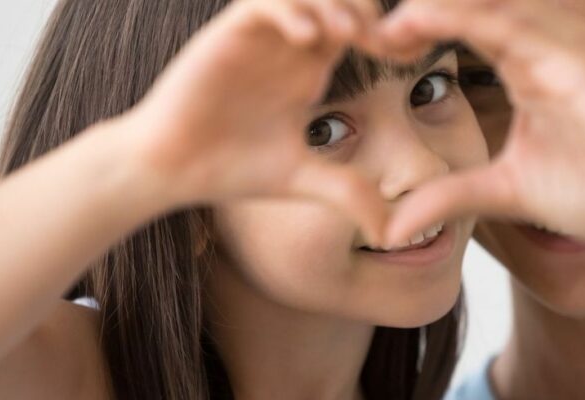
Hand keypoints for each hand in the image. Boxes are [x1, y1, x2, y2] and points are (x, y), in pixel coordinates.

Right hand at [114, 0, 387, 241]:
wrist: (170, 168)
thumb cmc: (231, 168)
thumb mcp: (304, 180)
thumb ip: (349, 193)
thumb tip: (393, 234)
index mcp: (311, 69)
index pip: (361, 29)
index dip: (392, 36)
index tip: (414, 55)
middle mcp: (289, 45)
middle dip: (368, 10)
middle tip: (382, 40)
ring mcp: (260, 37)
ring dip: (333, 3)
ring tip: (349, 34)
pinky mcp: (227, 34)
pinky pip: (263, 2)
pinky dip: (290, 10)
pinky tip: (307, 40)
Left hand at [376, 0, 584, 262]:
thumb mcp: (501, 192)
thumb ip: (449, 196)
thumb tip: (390, 227)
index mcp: (525, 66)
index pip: (464, 28)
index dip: (416, 30)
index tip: (368, 44)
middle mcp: (545, 48)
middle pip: (474, 8)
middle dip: (421, 12)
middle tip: (363, 22)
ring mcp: (568, 49)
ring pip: (497, 7)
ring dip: (444, 8)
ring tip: (394, 20)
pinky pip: (528, 27)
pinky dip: (483, 18)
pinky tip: (437, 17)